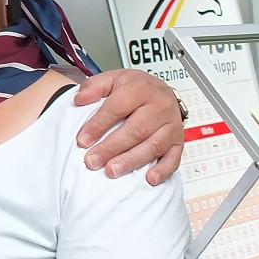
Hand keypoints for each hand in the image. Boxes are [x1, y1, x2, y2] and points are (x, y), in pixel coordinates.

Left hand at [74, 69, 184, 184]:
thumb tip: (80, 99)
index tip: (82, 140)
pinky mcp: (178, 141)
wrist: (159, 90)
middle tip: (93, 161)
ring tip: (112, 171)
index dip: (98, 125)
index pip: (117, 107)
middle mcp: (159, 106)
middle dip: (112, 148)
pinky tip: (149, 179)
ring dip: (131, 161)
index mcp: (141, 88)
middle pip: (136, 130)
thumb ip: (93, 87)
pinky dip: (163, 170)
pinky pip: (174, 157)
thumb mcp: (111, 79)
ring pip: (153, 145)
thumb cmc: (134, 88)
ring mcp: (171, 125)